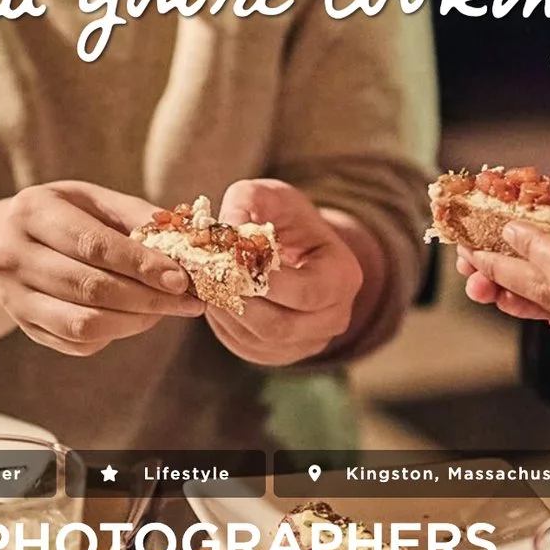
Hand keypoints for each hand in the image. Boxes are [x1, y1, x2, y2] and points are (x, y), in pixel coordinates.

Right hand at [0, 181, 203, 355]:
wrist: (14, 240)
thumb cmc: (68, 215)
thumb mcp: (95, 201)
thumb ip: (136, 216)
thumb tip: (184, 242)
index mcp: (32, 211)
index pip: (93, 245)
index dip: (141, 265)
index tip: (180, 280)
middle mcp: (12, 255)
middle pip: (90, 287)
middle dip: (148, 298)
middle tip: (187, 302)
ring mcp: (13, 296)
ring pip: (84, 323)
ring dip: (135, 321)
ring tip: (164, 310)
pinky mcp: (25, 325)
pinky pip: (78, 343)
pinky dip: (116, 333)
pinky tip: (134, 317)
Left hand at [203, 178, 365, 365]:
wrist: (298, 245)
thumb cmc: (286, 217)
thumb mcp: (269, 196)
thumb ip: (245, 203)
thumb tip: (225, 232)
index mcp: (342, 277)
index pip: (304, 293)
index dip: (263, 282)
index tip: (230, 261)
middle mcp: (334, 318)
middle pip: (279, 326)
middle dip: (238, 301)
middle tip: (208, 276)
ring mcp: (309, 342)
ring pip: (258, 340)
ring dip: (226, 312)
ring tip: (206, 283)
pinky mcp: (282, 353)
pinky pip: (247, 347)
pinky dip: (224, 324)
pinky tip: (215, 297)